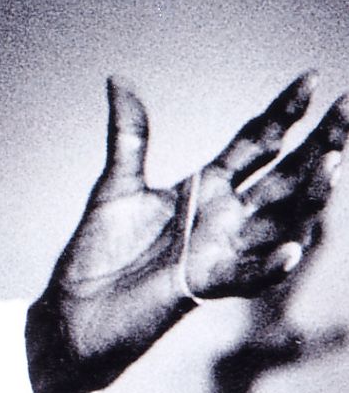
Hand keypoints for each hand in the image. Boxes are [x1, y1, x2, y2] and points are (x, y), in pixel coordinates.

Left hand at [27, 75, 342, 392]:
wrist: (72, 314)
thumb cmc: (98, 255)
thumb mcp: (115, 187)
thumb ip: (129, 136)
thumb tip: (119, 79)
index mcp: (207, 190)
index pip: (258, 144)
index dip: (285, 113)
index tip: (312, 79)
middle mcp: (224, 219)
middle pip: (285, 176)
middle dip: (319, 145)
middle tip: (348, 109)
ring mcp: (219, 252)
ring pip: (281, 223)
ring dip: (309, 198)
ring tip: (332, 165)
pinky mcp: (201, 286)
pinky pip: (246, 275)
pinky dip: (270, 265)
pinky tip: (292, 248)